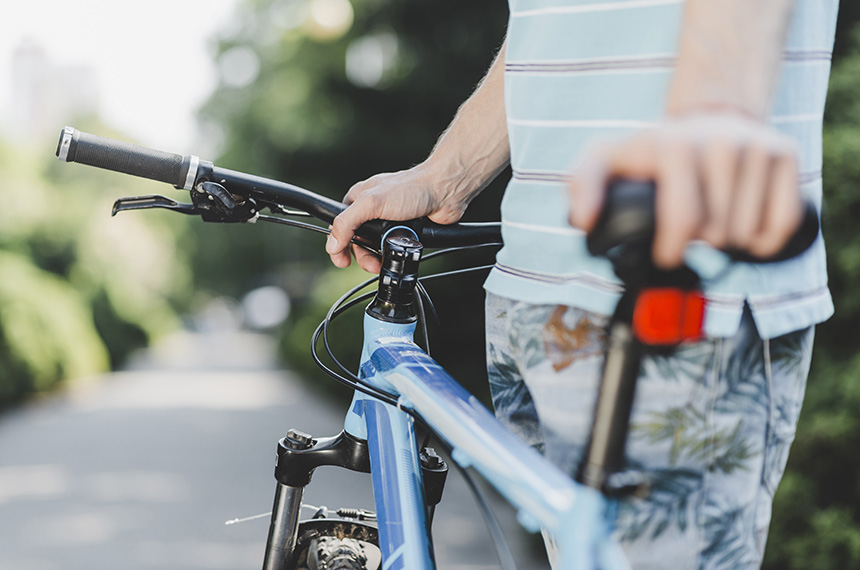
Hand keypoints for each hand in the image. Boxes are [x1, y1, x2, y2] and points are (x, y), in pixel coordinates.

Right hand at [326, 163, 470, 272]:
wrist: (444, 192)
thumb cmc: (411, 189)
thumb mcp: (371, 203)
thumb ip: (347, 222)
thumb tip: (332, 244)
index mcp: (358, 200)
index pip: (339, 227)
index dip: (339, 245)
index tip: (342, 260)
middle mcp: (371, 212)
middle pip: (357, 243)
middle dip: (363, 256)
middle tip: (372, 264)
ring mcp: (387, 222)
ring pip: (375, 249)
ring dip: (379, 257)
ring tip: (386, 259)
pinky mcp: (403, 232)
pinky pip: (392, 249)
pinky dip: (394, 254)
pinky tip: (399, 252)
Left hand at [568, 113, 802, 267]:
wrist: (708, 115)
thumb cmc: (654, 150)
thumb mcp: (609, 160)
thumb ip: (584, 186)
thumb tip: (584, 221)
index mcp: (676, 148)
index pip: (684, 222)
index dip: (673, 250)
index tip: (667, 253)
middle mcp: (721, 143)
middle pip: (717, 234)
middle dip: (700, 242)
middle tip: (691, 227)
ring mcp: (757, 147)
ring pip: (748, 234)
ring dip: (730, 241)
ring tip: (715, 221)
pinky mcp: (786, 155)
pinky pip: (784, 223)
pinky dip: (765, 239)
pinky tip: (746, 227)